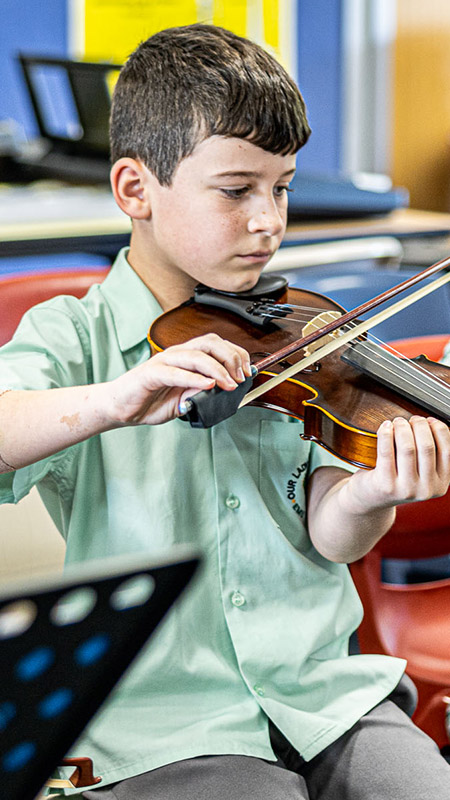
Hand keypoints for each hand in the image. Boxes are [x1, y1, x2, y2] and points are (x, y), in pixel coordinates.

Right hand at [106, 333, 251, 425]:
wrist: (120, 408)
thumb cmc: (149, 400)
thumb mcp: (184, 400)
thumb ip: (202, 394)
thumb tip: (223, 390)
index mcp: (186, 358)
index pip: (217, 345)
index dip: (236, 355)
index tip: (247, 372)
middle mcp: (176, 354)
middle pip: (209, 343)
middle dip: (231, 358)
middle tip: (240, 377)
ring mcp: (163, 362)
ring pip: (195, 355)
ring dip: (217, 369)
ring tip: (228, 383)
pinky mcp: (150, 374)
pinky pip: (175, 372)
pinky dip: (193, 378)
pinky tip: (207, 384)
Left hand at [344, 416, 449, 512]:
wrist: (371, 498)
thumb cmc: (397, 478)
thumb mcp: (421, 471)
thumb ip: (430, 452)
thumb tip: (430, 422)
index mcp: (440, 484)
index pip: (447, 450)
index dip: (438, 429)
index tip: (428, 420)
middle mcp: (426, 490)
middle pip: (427, 446)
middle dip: (419, 425)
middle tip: (410, 419)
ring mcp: (406, 489)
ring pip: (408, 447)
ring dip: (402, 427)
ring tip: (397, 422)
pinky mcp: (385, 485)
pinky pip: (386, 452)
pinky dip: (386, 434)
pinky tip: (385, 426)